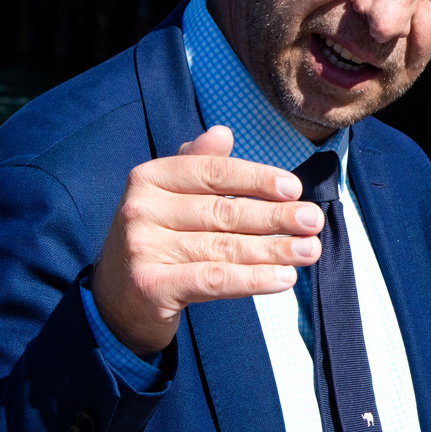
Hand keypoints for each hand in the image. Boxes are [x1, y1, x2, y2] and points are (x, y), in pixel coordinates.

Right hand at [92, 126, 323, 354]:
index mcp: (150, 177)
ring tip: (309, 250)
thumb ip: (198, 164)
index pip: (214, 173)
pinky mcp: (150, 286)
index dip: (258, 179)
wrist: (116, 299)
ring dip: (275, 250)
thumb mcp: (171, 196)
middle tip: (314, 221)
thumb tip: (223, 132)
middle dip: (277, 217)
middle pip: (224, 211)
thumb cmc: (158, 238)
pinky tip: (284, 278)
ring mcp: (142, 248)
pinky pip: (214, 279)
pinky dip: (254, 279)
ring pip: (225, 247)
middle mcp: (141, 209)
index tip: (295, 188)